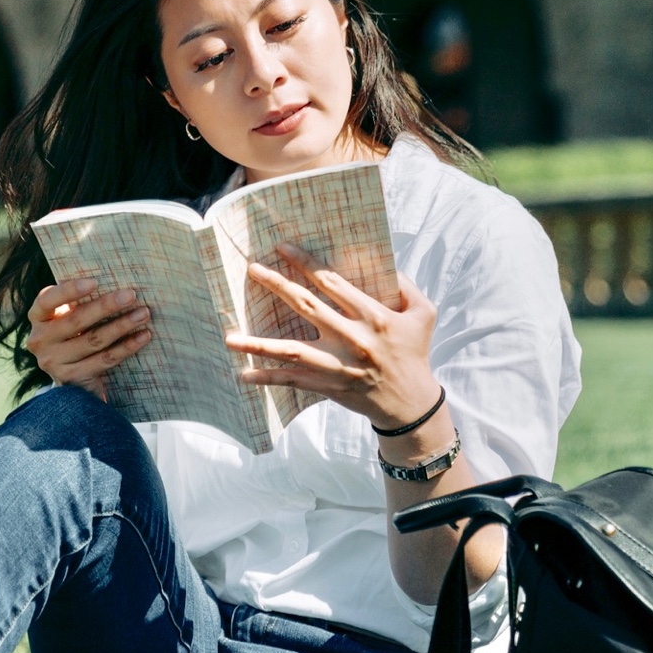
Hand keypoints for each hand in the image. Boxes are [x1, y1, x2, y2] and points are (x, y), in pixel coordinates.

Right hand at [25, 278, 151, 400]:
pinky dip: (126, 347)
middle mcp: (40, 340)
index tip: (94, 282)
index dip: (69, 291)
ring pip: (94, 340)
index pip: (47, 300)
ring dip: (122, 325)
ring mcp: (54, 362)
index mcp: (38, 317)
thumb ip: (78, 301)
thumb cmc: (73, 333)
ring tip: (143, 314)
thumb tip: (112, 278)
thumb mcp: (67, 315)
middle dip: (106, 306)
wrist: (70, 376)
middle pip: (76, 321)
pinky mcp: (72, 379)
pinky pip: (104, 360)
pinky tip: (143, 336)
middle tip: (131, 295)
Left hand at [224, 242, 439, 430]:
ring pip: (291, 350)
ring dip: (258, 344)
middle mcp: (352, 339)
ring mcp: (337, 365)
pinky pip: (292, 381)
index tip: (282, 248)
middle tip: (253, 269)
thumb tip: (382, 264)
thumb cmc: (414, 352)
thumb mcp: (423, 313)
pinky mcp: (327, 386)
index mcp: (374, 316)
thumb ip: (404, 285)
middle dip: (278, 286)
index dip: (305, 263)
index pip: (333, 282)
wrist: (410, 404)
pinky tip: (243, 374)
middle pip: (307, 307)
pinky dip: (267, 378)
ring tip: (230, 338)